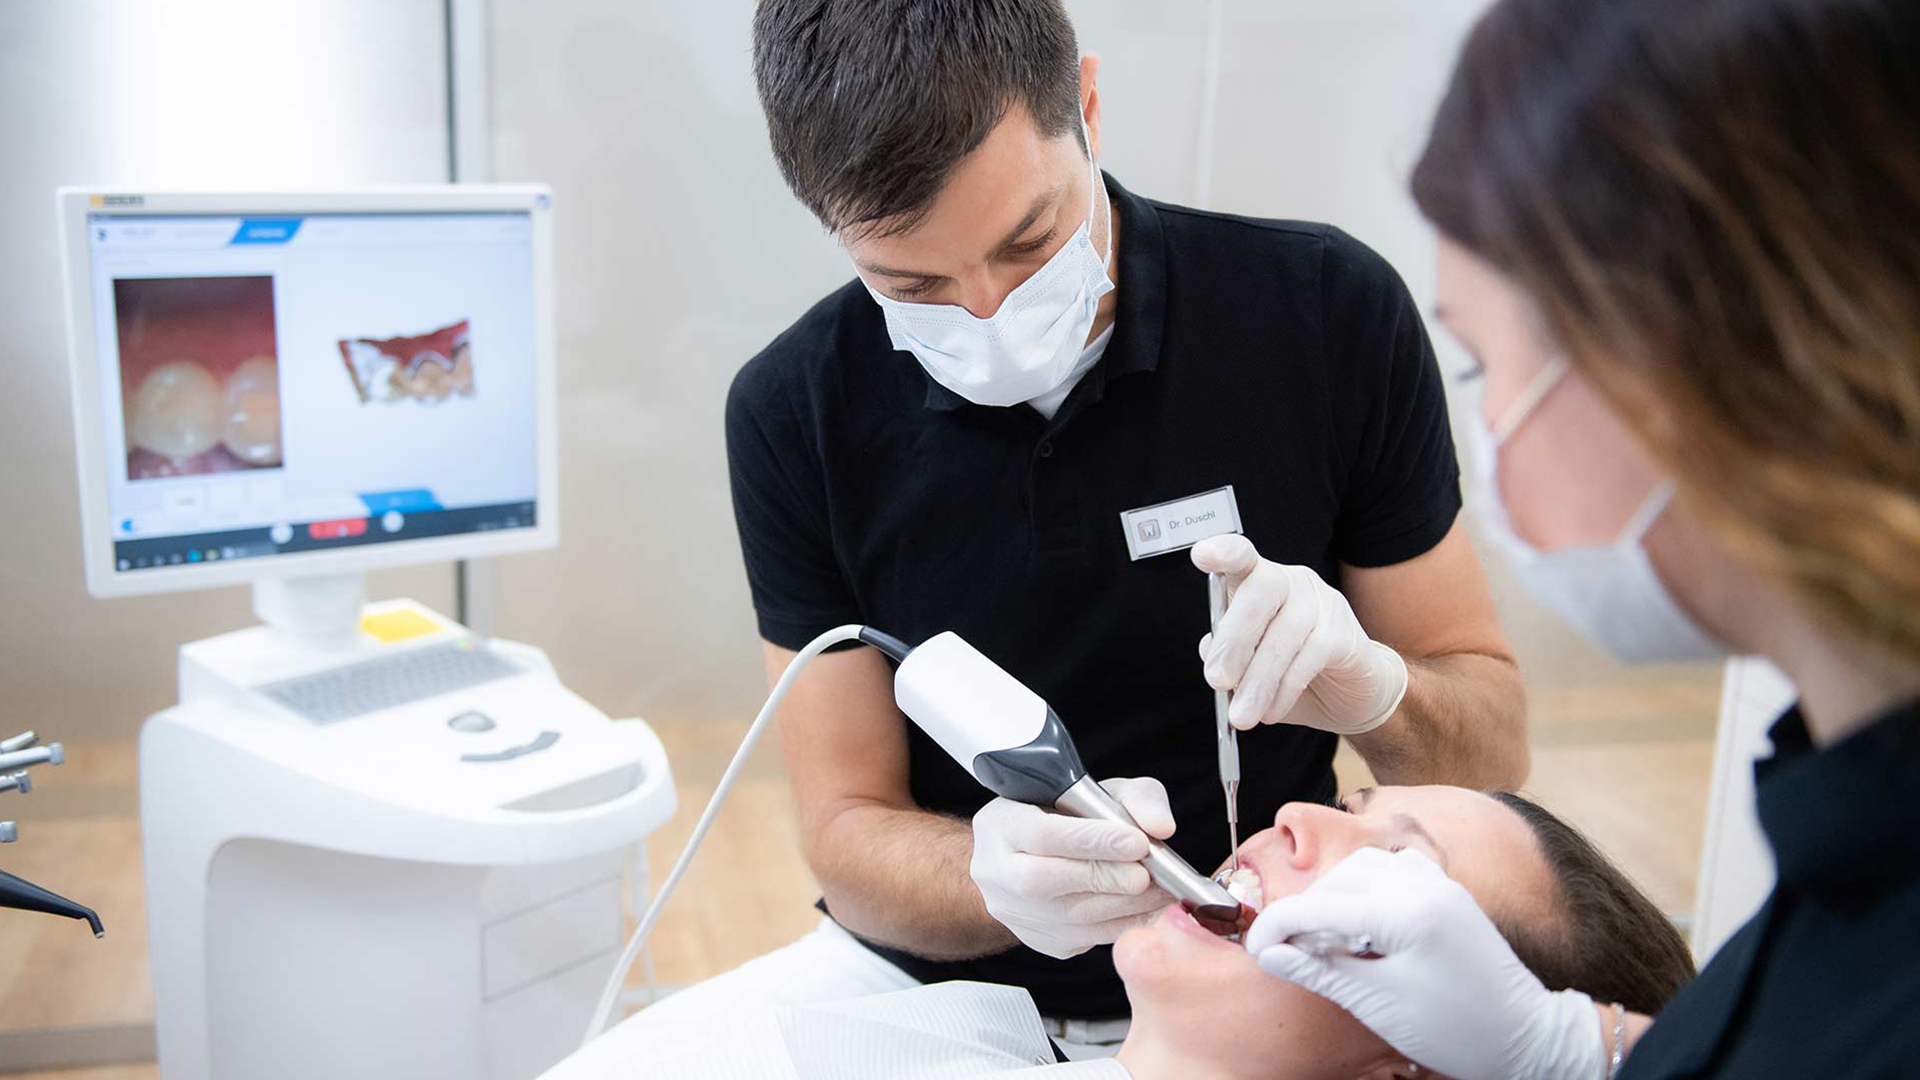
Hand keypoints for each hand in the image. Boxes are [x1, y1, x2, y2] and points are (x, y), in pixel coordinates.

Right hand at [969, 777, 1174, 958]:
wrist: (1031, 856)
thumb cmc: (1065, 816)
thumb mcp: (1101, 792)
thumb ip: (1134, 798)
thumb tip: (1160, 827)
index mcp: (1000, 825)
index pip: (1041, 834)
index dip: (1091, 840)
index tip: (1137, 842)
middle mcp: (995, 872)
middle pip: (1046, 881)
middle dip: (1106, 878)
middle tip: (1150, 875)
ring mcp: (1013, 913)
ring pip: (1068, 918)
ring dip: (1122, 906)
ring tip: (1161, 891)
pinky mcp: (1037, 940)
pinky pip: (1083, 940)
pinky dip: (1121, 925)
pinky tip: (1147, 910)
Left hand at [1192, 535, 1407, 733]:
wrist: (1350, 694)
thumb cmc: (1288, 672)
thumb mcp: (1247, 667)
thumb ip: (1226, 656)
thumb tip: (1211, 651)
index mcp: (1259, 581)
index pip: (1242, 556)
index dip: (1224, 552)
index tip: (1201, 556)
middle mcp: (1292, 582)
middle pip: (1261, 591)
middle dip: (1234, 639)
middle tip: (1217, 681)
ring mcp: (1323, 602)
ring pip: (1285, 634)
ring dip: (1258, 680)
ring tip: (1242, 715)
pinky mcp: (1344, 632)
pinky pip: (1311, 657)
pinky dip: (1285, 689)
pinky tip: (1271, 712)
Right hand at [1244, 847, 1605, 1079]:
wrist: (1527, 1037)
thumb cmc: (1458, 1028)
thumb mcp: (1378, 1003)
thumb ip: (1320, 969)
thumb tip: (1268, 952)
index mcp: (1408, 911)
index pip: (1322, 906)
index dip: (1280, 926)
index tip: (1254, 947)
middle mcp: (1425, 885)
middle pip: (1339, 881)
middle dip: (1306, 912)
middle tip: (1286, 951)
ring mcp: (1439, 886)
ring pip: (1365, 869)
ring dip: (1335, 896)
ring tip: (1324, 940)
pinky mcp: (1447, 894)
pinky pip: (1393, 873)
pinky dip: (1366, 890)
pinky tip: (1361, 925)